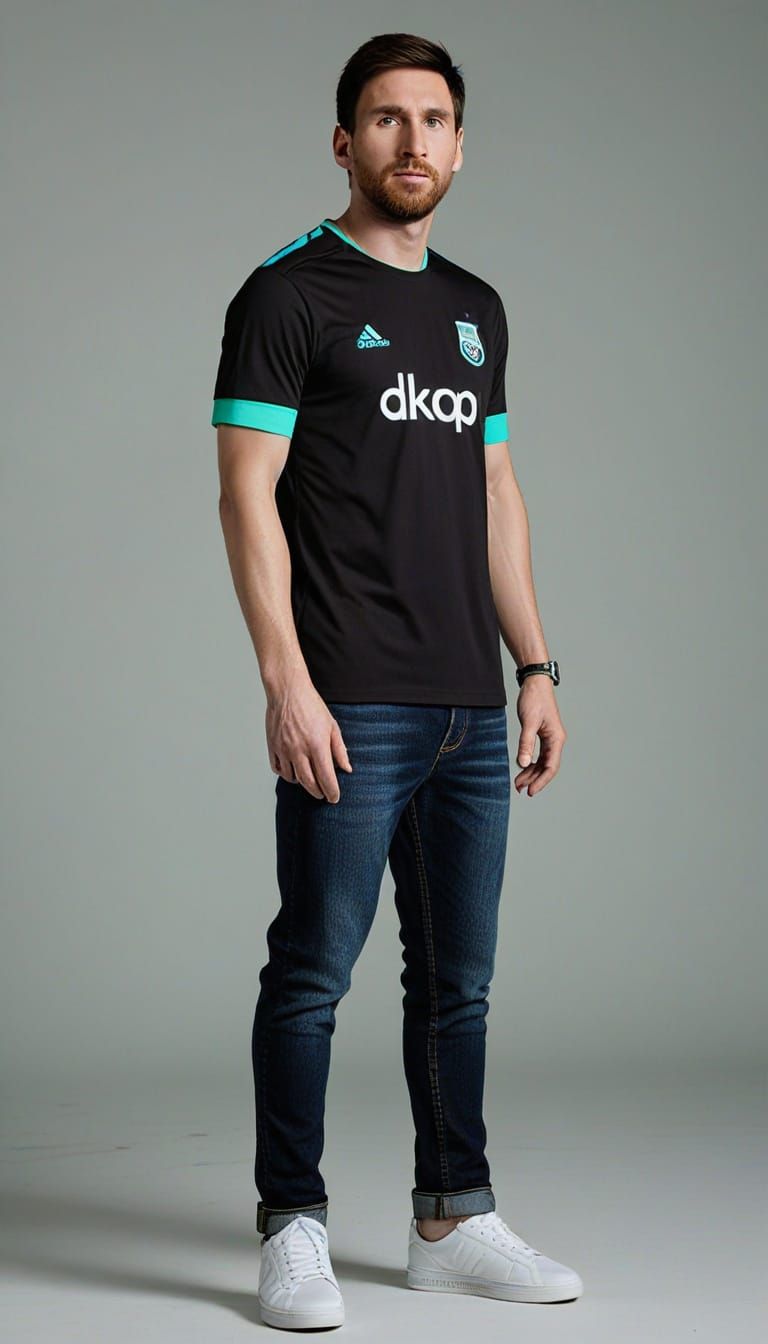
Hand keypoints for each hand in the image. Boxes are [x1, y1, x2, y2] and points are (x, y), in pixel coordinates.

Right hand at [266, 680, 352, 802]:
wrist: (288, 691)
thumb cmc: (312, 706)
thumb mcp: (332, 726)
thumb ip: (339, 750)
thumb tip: (347, 769)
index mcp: (317, 745)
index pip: (326, 778)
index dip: (332, 792)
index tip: (334, 798)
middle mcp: (299, 750)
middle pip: (309, 783)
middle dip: (317, 792)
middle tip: (323, 794)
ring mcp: (283, 749)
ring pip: (292, 778)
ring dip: (302, 783)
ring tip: (309, 779)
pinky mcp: (272, 746)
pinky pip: (277, 769)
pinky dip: (286, 774)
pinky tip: (293, 770)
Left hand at [514, 676, 566, 796]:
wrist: (535, 682)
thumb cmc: (534, 699)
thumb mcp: (528, 722)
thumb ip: (526, 744)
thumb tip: (522, 764)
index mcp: (556, 739)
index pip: (551, 767)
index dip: (541, 781)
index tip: (530, 791)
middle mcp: (555, 741)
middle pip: (547, 767)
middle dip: (534, 779)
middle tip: (519, 789)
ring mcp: (549, 739)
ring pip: (542, 762)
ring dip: (531, 773)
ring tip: (518, 783)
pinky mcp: (542, 735)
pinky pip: (538, 754)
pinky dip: (530, 762)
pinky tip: (522, 768)